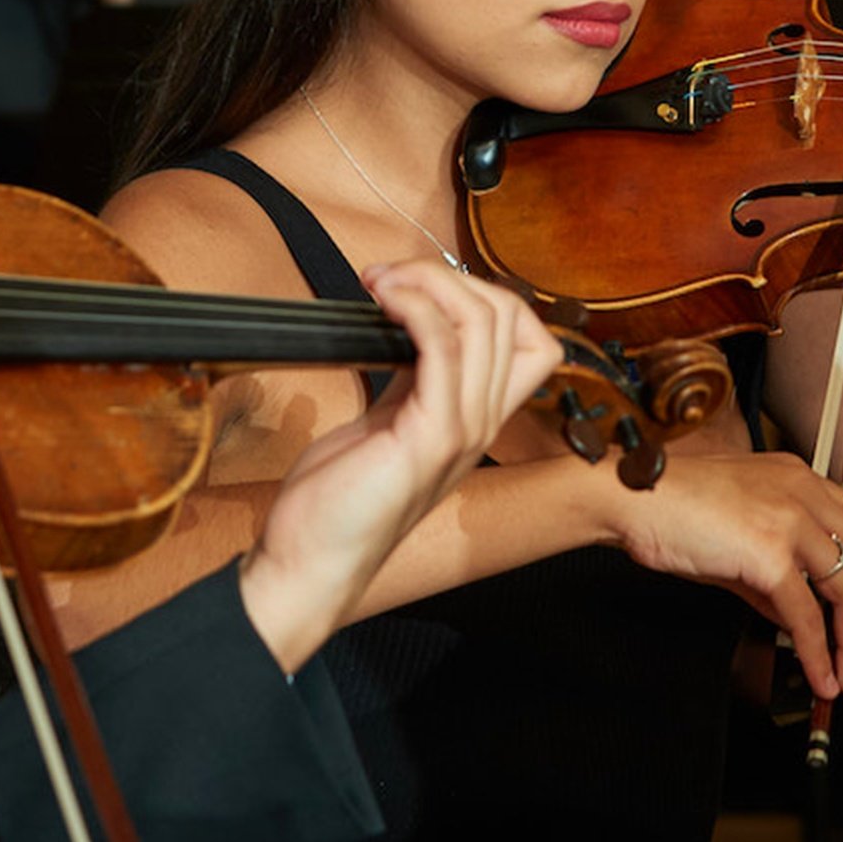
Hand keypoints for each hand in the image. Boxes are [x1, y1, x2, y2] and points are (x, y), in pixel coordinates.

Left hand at [238, 262, 564, 671]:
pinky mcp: (429, 439)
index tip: (423, 290)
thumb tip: (411, 325)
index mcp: (476, 420)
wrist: (310, 565)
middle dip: (449, 277)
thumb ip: (413, 379)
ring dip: (427, 283)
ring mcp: (462, 433)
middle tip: (388, 278)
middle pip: (511, 319)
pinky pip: (442, 348)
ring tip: (379, 284)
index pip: (532, 341)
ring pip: (483, 324)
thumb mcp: (388, 423)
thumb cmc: (339, 501)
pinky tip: (381, 304)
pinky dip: (414, 308)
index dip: (490, 298)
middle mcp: (482, 425)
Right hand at [606, 451, 842, 699]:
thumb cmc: (670, 509)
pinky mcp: (769, 555)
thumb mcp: (737, 534)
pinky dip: (818, 652)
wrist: (631, 498)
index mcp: (798, 477)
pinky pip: (806, 615)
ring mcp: (790, 521)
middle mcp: (803, 492)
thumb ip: (774, 573)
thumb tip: (797, 618)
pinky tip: (821, 674)